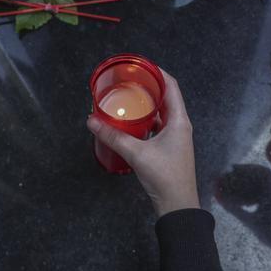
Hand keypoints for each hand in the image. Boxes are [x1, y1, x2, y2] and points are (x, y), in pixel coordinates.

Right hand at [87, 70, 200, 215]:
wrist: (177, 206)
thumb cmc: (164, 176)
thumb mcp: (137, 153)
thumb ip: (114, 136)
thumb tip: (91, 121)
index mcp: (179, 120)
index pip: (172, 86)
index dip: (158, 72)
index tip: (139, 65)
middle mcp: (179, 125)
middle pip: (165, 98)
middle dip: (147, 88)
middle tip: (127, 81)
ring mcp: (175, 137)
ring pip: (161, 113)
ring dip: (146, 105)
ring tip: (126, 99)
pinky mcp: (168, 148)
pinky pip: (157, 127)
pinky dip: (145, 121)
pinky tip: (130, 123)